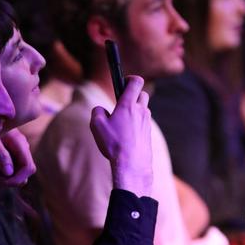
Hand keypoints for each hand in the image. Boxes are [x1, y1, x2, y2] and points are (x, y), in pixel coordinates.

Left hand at [0, 129, 35, 185]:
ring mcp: (21, 151)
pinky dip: (6, 175)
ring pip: (21, 172)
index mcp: (20, 143)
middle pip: (27, 171)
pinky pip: (15, 169)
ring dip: (9, 179)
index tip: (2, 183)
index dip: (17, 179)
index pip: (28, 167)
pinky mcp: (15, 153)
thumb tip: (9, 173)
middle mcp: (24, 147)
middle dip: (13, 180)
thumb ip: (2, 156)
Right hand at [89, 75, 152, 196]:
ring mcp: (147, 123)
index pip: (136, 81)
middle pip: (143, 94)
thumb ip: (97, 111)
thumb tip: (101, 109)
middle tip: (122, 103)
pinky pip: (143, 123)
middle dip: (134, 95)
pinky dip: (137, 124)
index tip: (123, 82)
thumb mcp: (96, 125)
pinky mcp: (148, 134)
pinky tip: (126, 136)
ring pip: (143, 109)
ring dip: (135, 111)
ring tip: (122, 123)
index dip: (130, 79)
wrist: (131, 165)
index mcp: (128, 105)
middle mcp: (141, 111)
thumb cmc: (114, 144)